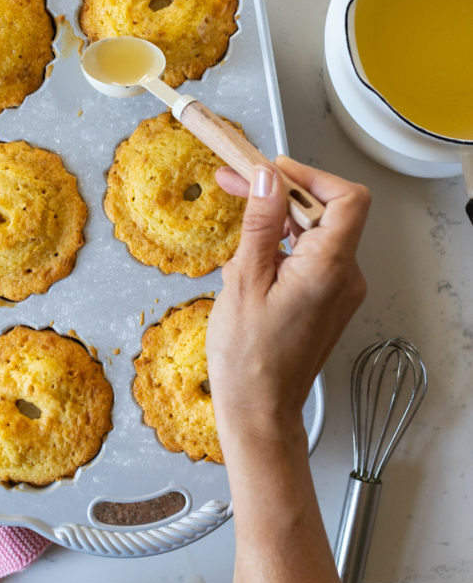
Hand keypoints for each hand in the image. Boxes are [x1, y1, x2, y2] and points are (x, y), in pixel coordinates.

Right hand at [206, 156, 369, 450]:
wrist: (259, 412)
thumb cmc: (249, 360)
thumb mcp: (244, 280)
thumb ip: (260, 223)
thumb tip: (267, 178)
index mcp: (328, 268)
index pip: (347, 198)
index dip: (310, 175)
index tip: (272, 170)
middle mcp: (344, 276)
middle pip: (325, 211)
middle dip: (279, 193)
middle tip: (235, 182)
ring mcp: (338, 289)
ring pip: (313, 232)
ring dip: (274, 221)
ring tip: (235, 233)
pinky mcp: (327, 298)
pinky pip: (309, 255)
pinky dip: (280, 246)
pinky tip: (248, 263)